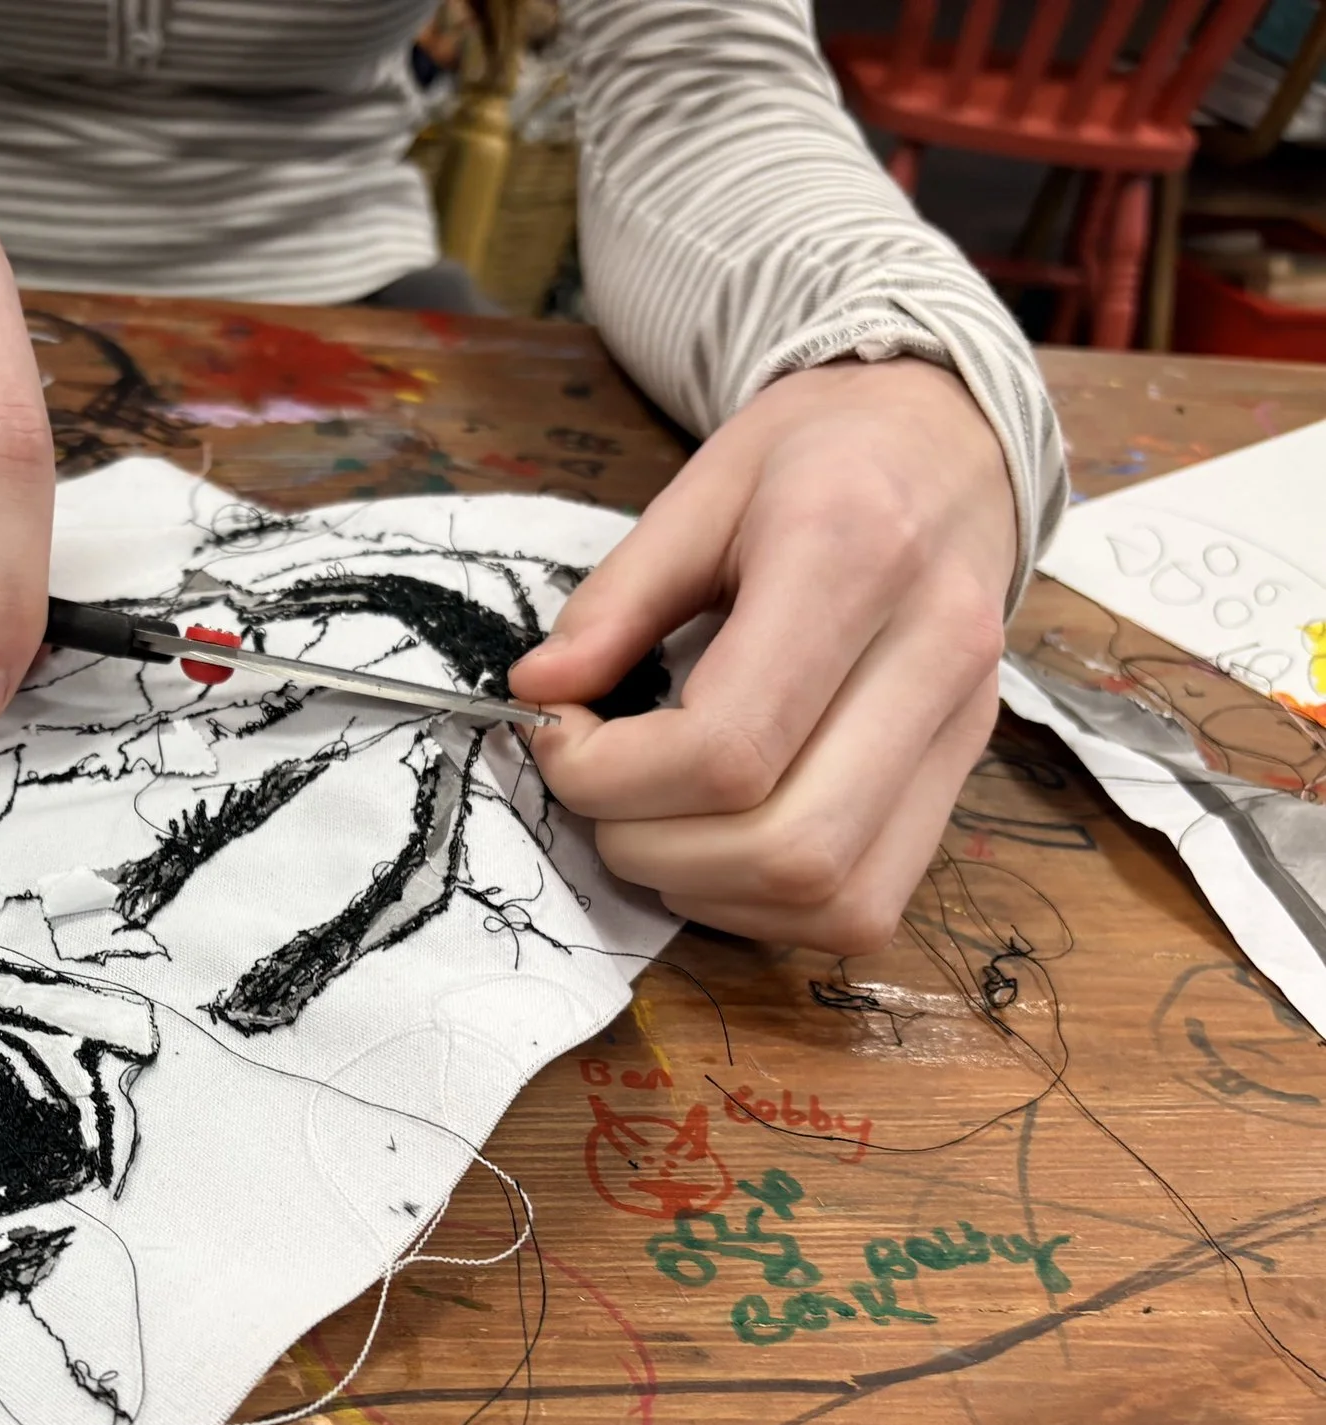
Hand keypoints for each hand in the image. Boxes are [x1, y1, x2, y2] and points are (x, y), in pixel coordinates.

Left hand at [507, 358, 1016, 954]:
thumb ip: (616, 597)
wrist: (949, 439)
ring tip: (653, 823)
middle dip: (653, 850)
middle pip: (787, 847)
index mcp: (854, 556)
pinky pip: (864, 906)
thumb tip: (539, 691)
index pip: (728, 748)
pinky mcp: (964, 774)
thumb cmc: (817, 458)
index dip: (610, 777)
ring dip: (708, 889)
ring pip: (834, 899)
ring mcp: (964, 726)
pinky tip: (716, 843)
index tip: (561, 735)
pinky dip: (766, 905)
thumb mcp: (701, 487)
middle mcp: (933, 654)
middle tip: (601, 795)